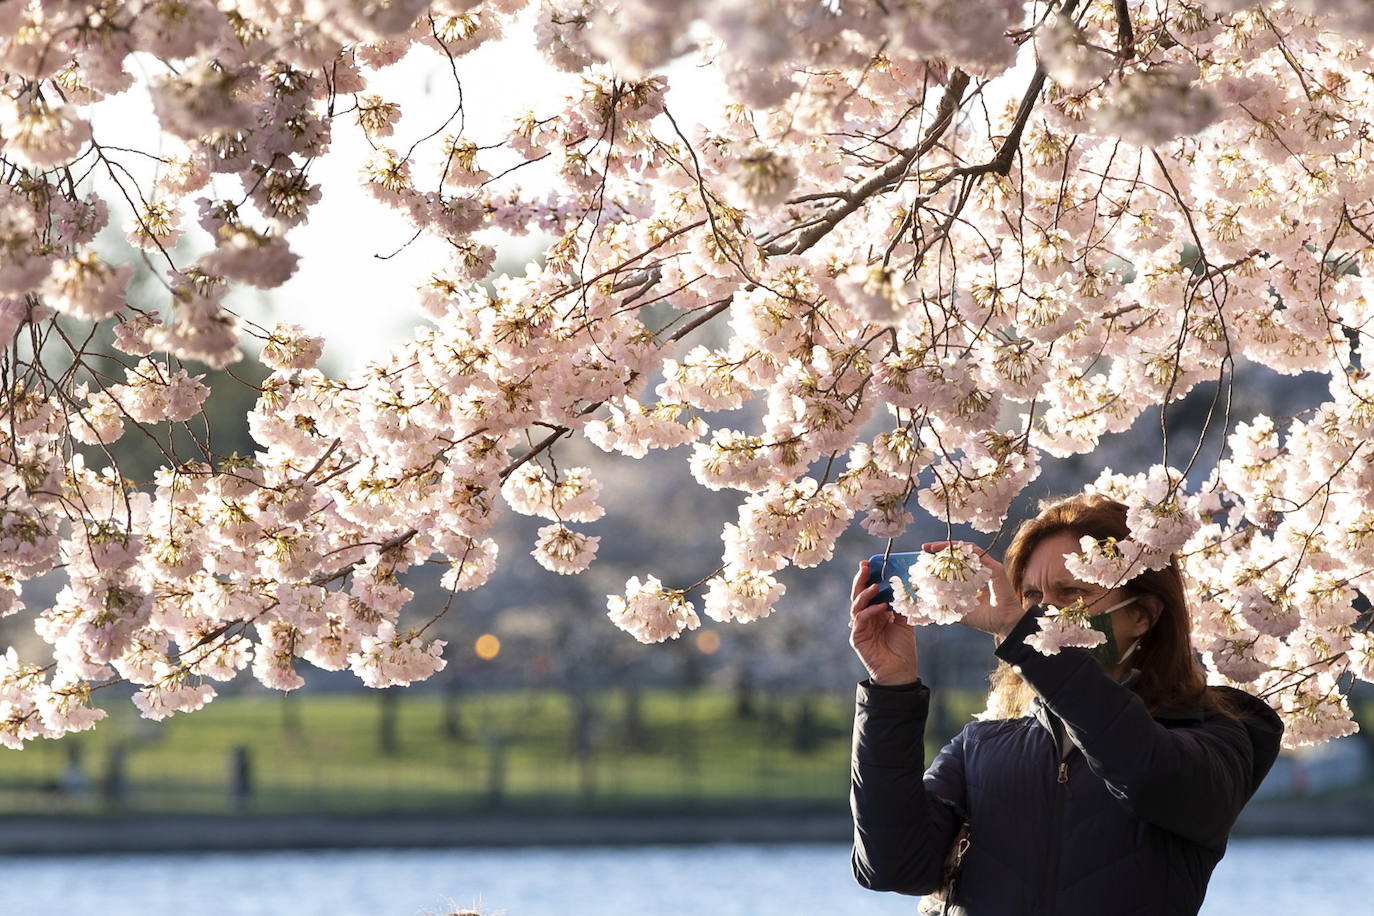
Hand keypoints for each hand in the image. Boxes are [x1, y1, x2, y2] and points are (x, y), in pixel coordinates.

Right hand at [849, 560, 917, 685]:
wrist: (900, 672)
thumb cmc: (902, 648)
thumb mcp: (905, 622)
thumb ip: (902, 605)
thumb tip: (904, 585)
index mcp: (876, 612)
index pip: (869, 591)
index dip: (868, 577)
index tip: (871, 563)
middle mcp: (865, 617)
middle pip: (858, 594)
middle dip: (861, 580)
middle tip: (865, 567)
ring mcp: (860, 627)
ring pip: (856, 605)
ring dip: (865, 594)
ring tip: (875, 586)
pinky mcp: (857, 638)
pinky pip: (860, 620)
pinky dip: (869, 612)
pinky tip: (880, 608)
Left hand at [921, 541, 1022, 638]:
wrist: (1005, 624)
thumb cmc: (985, 619)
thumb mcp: (959, 611)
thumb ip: (946, 605)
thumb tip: (927, 604)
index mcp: (972, 580)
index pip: (955, 564)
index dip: (940, 560)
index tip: (925, 557)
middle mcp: (980, 571)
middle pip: (960, 554)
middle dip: (942, 549)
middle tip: (926, 548)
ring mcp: (988, 568)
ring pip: (968, 551)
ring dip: (950, 547)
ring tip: (934, 548)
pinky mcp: (995, 568)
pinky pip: (979, 554)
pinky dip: (964, 550)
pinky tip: (951, 551)